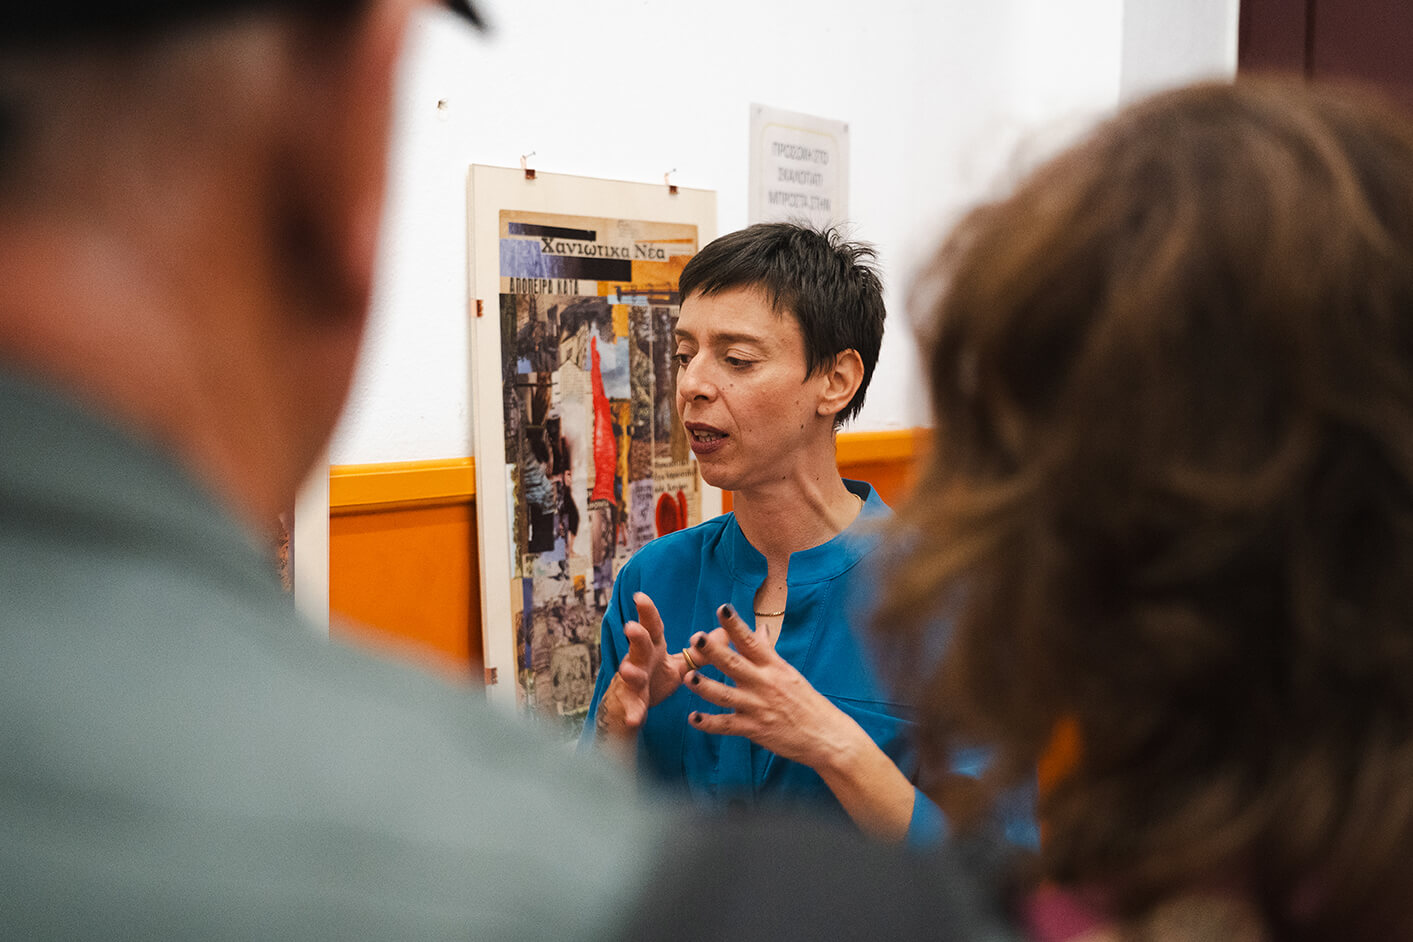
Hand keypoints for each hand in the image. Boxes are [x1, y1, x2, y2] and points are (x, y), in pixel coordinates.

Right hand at [595, 592, 691, 745]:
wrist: (631, 709)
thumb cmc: (654, 679)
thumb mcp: (680, 665)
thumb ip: (700, 651)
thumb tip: (726, 633)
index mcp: (652, 648)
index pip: (651, 627)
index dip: (646, 612)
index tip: (640, 596)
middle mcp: (639, 661)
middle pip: (638, 646)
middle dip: (636, 637)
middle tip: (631, 627)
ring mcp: (632, 682)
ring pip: (630, 675)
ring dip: (630, 673)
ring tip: (630, 671)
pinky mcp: (631, 703)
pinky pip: (632, 708)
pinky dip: (633, 713)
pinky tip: (634, 719)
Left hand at [682, 603, 855, 769]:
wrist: (825, 735)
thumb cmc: (807, 702)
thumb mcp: (788, 672)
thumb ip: (768, 652)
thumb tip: (760, 628)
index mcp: (773, 667)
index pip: (752, 642)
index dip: (736, 625)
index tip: (722, 609)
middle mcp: (764, 684)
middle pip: (735, 665)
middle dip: (714, 651)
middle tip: (697, 638)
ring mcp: (758, 707)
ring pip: (726, 695)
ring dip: (706, 686)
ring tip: (688, 677)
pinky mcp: (754, 729)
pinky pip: (727, 726)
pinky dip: (709, 723)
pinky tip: (693, 718)